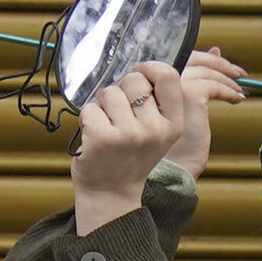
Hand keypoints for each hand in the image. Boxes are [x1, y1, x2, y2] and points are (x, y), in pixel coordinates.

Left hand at [68, 52, 244, 229]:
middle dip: (122, 90)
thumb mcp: (156, 132)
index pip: (168, 75)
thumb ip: (155, 103)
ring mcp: (129, 134)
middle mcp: (155, 129)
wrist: (111, 192)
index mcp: (173, 125)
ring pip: (110, 92)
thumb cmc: (130, 156)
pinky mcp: (103, 138)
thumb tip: (141, 68)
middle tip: (121, 115)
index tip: (141, 78)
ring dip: (103, 106)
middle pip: (134, 80)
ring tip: (109, 127)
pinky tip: (95, 137)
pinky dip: (88, 118)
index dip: (150, 68)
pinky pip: (90, 107)